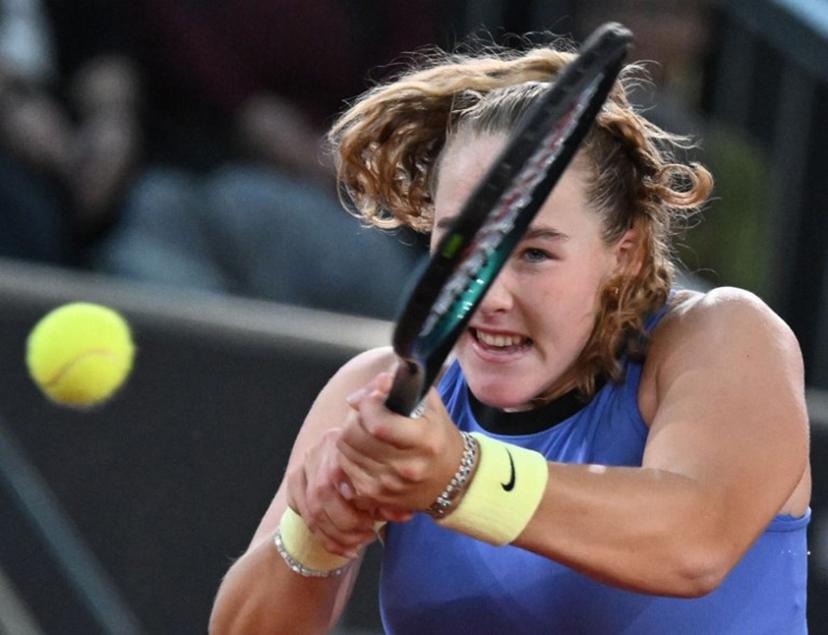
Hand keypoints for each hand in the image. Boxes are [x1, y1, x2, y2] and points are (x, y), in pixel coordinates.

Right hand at [284, 427, 377, 558]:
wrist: (349, 453)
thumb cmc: (373, 469)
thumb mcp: (384, 480)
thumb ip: (390, 498)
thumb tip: (403, 515)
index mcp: (345, 444)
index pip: (344, 479)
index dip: (358, 508)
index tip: (374, 525)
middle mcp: (320, 450)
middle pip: (323, 494)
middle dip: (345, 525)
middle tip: (366, 536)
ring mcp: (305, 464)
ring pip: (312, 510)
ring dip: (335, 536)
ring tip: (356, 546)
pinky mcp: (295, 479)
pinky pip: (304, 515)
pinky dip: (324, 538)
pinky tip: (342, 548)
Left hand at [336, 372, 465, 514]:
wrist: (451, 479)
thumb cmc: (439, 435)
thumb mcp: (429, 404)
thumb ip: (397, 386)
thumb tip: (363, 392)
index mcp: (424, 441)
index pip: (378, 424)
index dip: (367, 405)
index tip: (372, 399)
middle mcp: (406, 467)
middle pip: (353, 436)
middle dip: (355, 418)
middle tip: (366, 415)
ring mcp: (388, 486)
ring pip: (344, 452)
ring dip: (349, 436)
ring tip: (365, 432)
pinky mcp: (375, 497)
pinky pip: (344, 471)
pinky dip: (349, 457)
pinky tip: (363, 452)